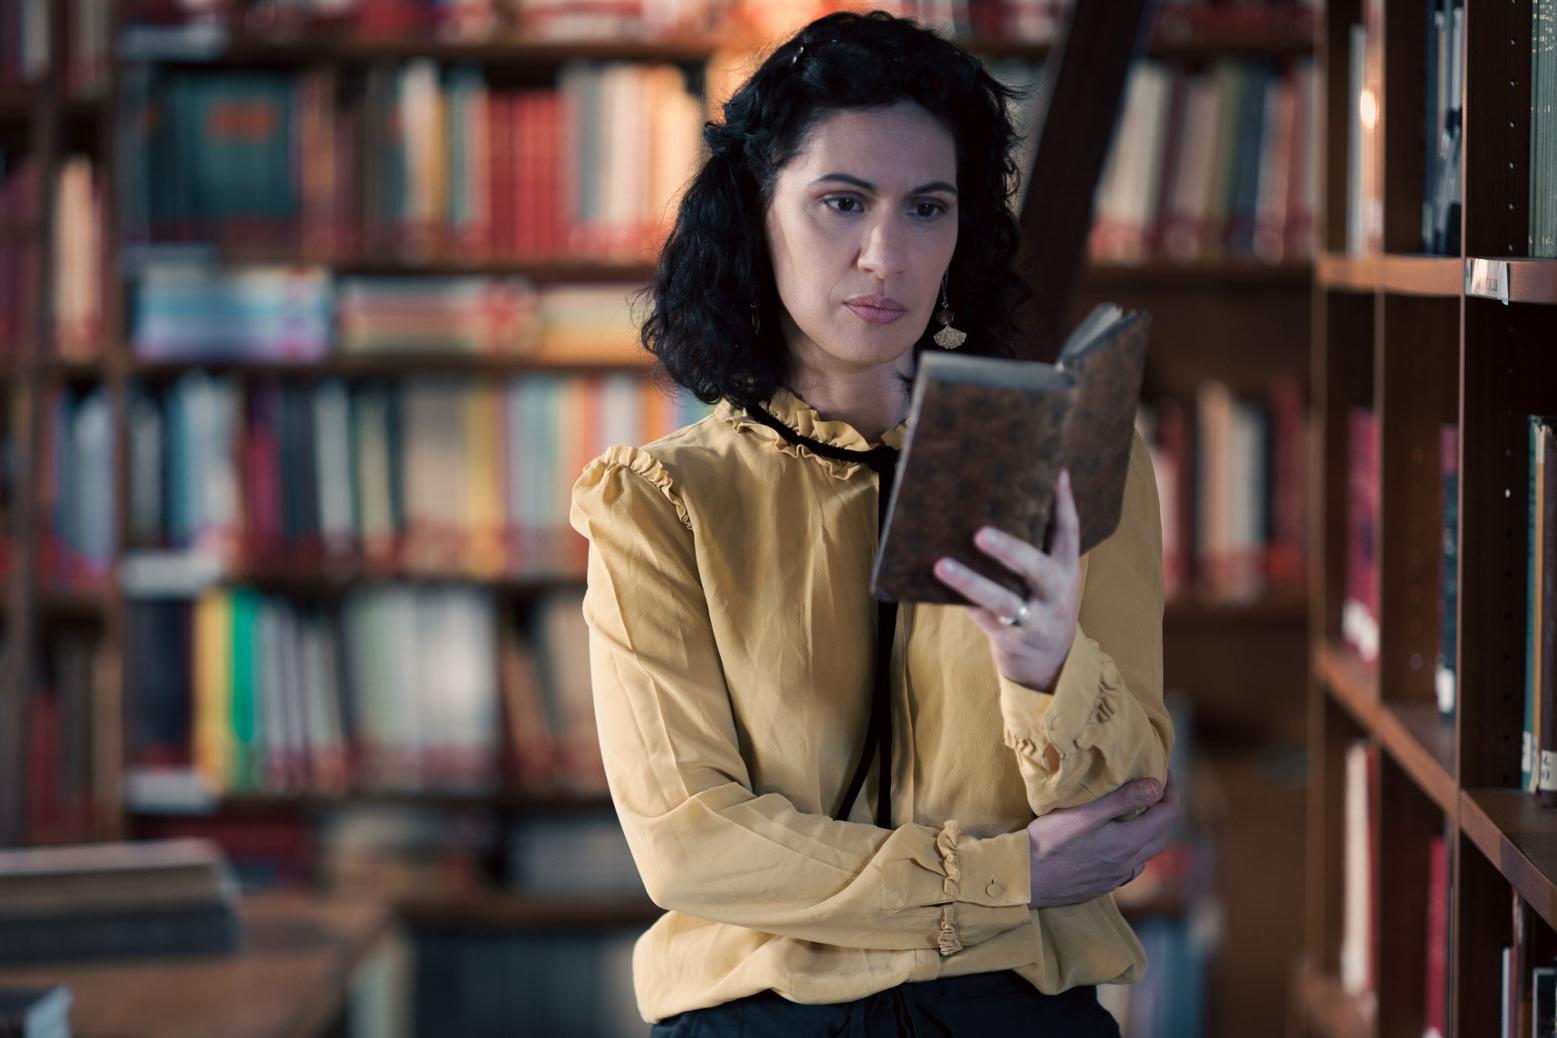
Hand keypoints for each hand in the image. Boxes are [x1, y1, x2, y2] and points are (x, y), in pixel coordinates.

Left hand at [933, 468, 1080, 690]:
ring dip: (971, 582)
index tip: (1055, 472)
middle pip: (1036, 568)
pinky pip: (985, 620)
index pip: (1069, 532)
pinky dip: (963, 603)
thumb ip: (1034, 547)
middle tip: (979, 533)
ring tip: (941, 565)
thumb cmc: (1040, 607)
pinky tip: (938, 588)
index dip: (1064, 502)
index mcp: (1066, 570)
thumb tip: (997, 501)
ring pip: (1003, 601)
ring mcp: (1038, 621)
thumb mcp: (1049, 579)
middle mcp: (1057, 594)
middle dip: (1009, 549)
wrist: (1049, 666)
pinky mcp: (1015, 642)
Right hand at [1026, 772, 1179, 907]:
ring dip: (1149, 831)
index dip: (1172, 791)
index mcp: (1129, 843)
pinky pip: (1129, 867)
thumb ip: (1122, 799)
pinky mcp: (1100, 886)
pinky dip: (1133, 850)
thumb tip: (1157, 786)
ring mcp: (1115, 878)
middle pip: (1161, 835)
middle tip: (1153, 787)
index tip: (1164, 771)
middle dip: (1163, 809)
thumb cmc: (1049, 842)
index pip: (1168, 815)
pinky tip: (1117, 844)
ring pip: (1145, 853)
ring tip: (1137, 813)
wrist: (1024, 879)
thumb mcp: (1084, 813)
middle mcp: (1128, 863)